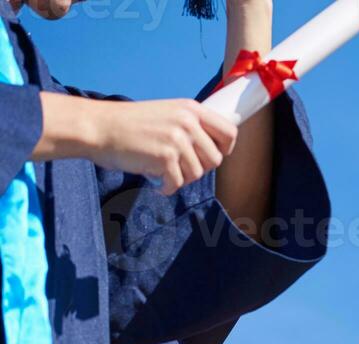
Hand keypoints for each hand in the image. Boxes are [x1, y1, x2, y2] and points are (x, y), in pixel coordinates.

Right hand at [90, 100, 237, 193]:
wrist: (97, 127)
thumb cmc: (129, 124)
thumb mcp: (167, 113)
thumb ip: (190, 126)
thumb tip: (215, 150)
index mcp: (191, 109)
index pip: (230, 132)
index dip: (224, 148)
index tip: (210, 155)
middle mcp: (188, 122)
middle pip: (215, 159)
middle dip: (198, 167)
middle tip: (177, 166)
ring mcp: (177, 140)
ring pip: (197, 174)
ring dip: (181, 177)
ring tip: (162, 169)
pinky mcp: (166, 157)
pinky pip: (178, 183)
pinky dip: (167, 187)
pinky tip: (156, 181)